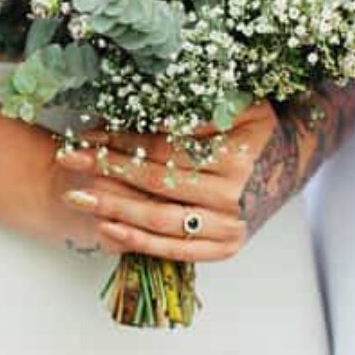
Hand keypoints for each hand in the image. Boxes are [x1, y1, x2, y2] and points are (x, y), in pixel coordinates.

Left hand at [52, 102, 290, 263]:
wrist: (286, 164)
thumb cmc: (254, 129)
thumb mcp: (237, 104)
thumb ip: (196, 108)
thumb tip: (145, 110)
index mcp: (235, 156)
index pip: (164, 148)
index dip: (123, 140)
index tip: (88, 133)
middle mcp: (232, 196)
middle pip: (156, 181)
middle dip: (107, 168)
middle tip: (69, 159)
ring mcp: (229, 226)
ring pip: (159, 217)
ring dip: (113, 206)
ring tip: (77, 194)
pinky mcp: (225, 248)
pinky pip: (175, 249)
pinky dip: (138, 241)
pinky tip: (107, 228)